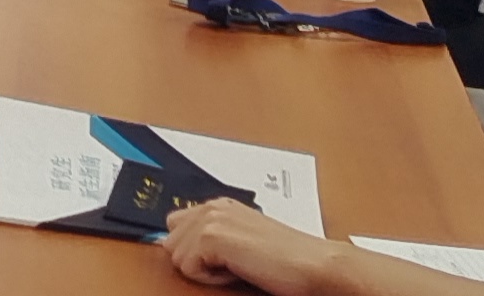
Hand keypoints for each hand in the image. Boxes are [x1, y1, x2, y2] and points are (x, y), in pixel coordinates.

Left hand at [161, 198, 334, 288]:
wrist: (313, 265)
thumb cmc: (286, 259)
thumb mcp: (243, 240)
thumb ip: (214, 236)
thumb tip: (183, 249)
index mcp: (219, 206)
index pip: (174, 224)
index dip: (191, 249)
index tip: (216, 260)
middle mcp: (212, 207)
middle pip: (170, 242)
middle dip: (196, 260)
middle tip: (233, 264)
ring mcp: (211, 219)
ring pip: (176, 256)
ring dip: (204, 269)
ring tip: (239, 266)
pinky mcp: (212, 236)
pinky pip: (188, 267)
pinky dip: (211, 277)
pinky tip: (239, 270)